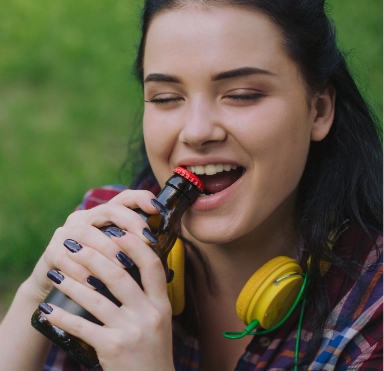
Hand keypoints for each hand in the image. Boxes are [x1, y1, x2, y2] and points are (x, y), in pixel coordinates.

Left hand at [27, 190, 174, 369]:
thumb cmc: (152, 349)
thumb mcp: (159, 319)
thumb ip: (148, 295)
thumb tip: (125, 266)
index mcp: (162, 303)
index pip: (152, 265)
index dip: (134, 245)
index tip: (116, 231)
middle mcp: (149, 314)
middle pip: (118, 275)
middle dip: (92, 256)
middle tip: (73, 244)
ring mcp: (131, 331)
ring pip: (96, 298)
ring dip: (72, 282)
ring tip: (56, 271)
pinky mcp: (112, 348)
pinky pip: (82, 326)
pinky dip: (63, 317)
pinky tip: (49, 310)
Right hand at [28, 189, 158, 299]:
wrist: (60, 292)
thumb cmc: (99, 273)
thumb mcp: (119, 257)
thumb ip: (135, 248)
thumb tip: (166, 246)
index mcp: (102, 217)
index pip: (123, 199)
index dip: (141, 199)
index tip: (158, 209)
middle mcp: (84, 219)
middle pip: (108, 210)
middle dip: (130, 223)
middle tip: (148, 241)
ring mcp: (66, 234)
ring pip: (88, 234)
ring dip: (108, 250)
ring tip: (125, 265)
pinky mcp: (51, 253)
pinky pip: (66, 258)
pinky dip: (83, 272)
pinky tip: (97, 284)